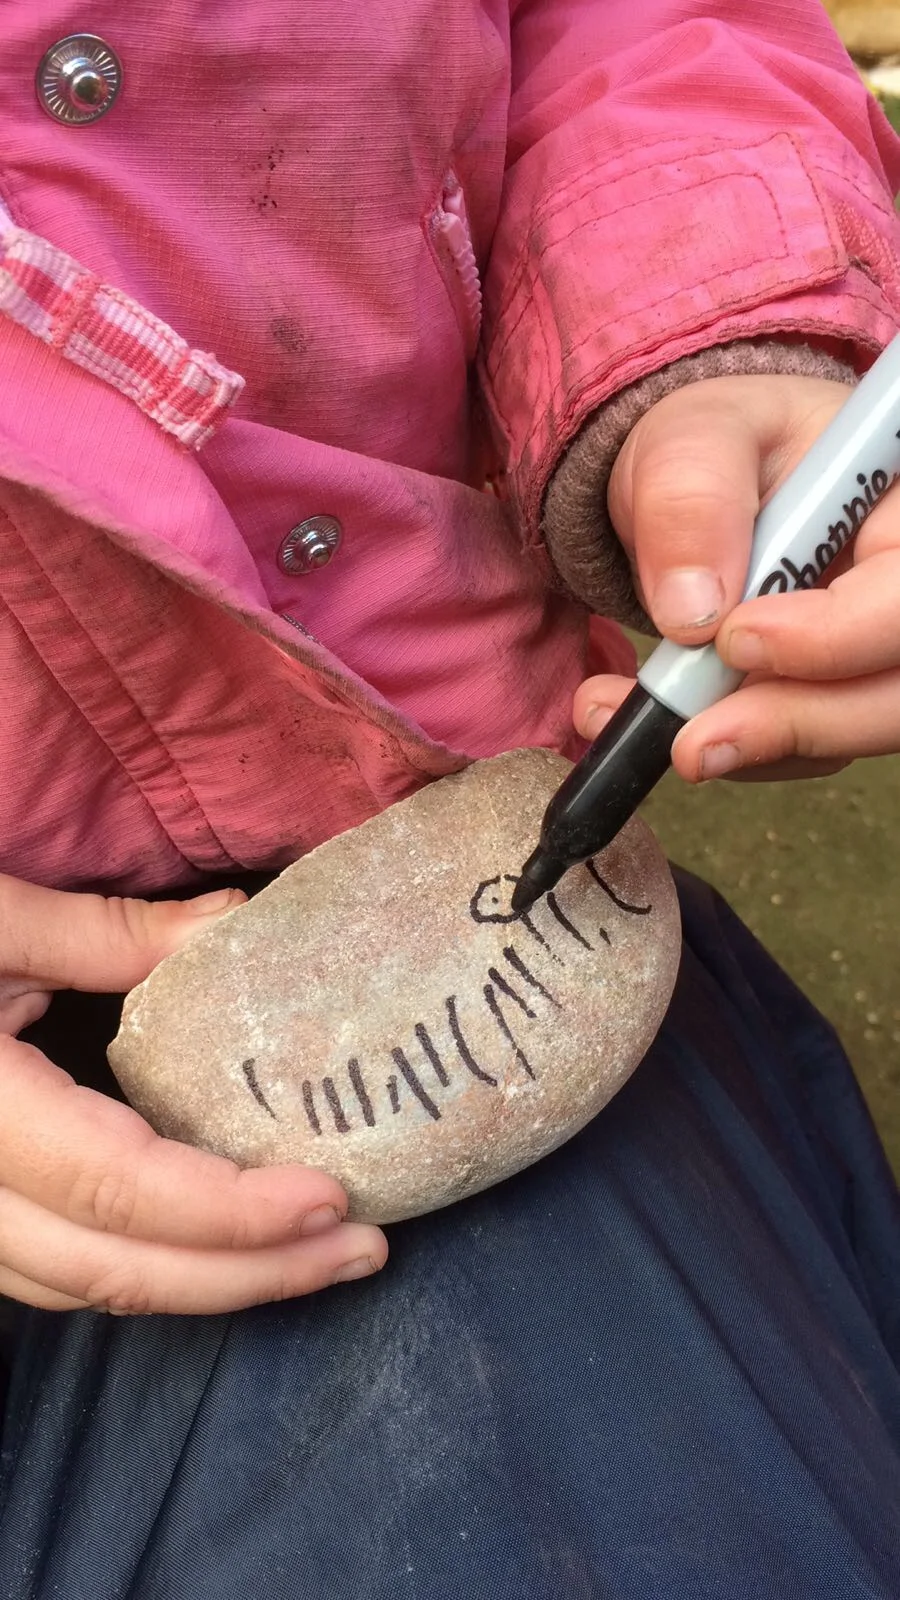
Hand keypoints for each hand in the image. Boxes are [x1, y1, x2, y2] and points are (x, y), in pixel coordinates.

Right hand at [0, 875, 386, 1313]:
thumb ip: (110, 934)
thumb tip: (242, 927)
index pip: (117, 1187)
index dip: (229, 1211)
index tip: (332, 1200)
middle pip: (114, 1270)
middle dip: (250, 1275)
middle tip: (363, 1252)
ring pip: (82, 1289)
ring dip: (205, 1284)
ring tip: (313, 1258)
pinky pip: (50, 1272)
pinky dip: (140, 1270)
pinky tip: (212, 1246)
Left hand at [574, 372, 899, 781]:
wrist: (692, 484)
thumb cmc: (713, 444)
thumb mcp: (691, 439)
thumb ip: (691, 501)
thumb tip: (693, 613)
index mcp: (899, 506)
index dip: (839, 634)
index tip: (735, 639)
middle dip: (801, 721)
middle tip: (694, 741)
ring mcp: (875, 648)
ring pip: (855, 730)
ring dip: (753, 747)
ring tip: (646, 730)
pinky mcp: (835, 696)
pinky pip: (803, 749)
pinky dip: (732, 751)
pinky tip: (657, 725)